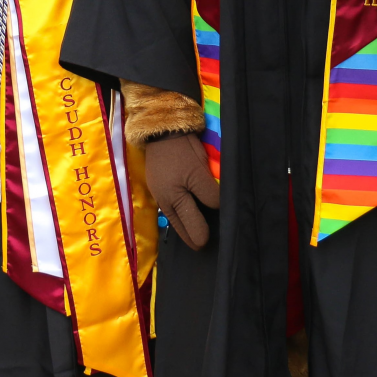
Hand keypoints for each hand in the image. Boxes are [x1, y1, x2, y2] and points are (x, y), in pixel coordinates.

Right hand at [144, 134, 219, 250]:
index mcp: (175, 199)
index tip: (218, 236)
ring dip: (187, 230)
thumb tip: (219, 209)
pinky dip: (180, 218)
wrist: (162, 131)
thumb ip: (210, 193)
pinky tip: (188, 220)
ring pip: (176, 222)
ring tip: (198, 237)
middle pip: (183, 230)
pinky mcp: (158, 190)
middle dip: (195, 238)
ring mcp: (159, 196)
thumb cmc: (183, 151)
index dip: (207, 233)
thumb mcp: (200, 171)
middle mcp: (165, 202)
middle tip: (206, 245)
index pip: (196, 226)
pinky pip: (171, 211)